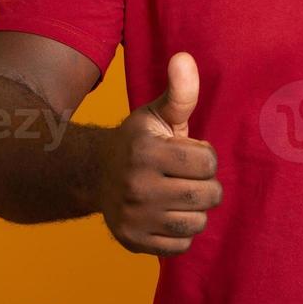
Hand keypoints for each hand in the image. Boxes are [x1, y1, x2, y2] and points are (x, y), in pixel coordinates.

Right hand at [99, 52, 221, 255]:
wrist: (95, 174)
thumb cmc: (138, 141)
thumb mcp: (156, 113)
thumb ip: (180, 92)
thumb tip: (184, 57)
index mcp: (146, 151)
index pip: (207, 162)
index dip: (205, 156)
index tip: (188, 151)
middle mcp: (137, 186)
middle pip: (207, 195)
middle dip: (205, 184)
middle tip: (187, 176)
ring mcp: (133, 217)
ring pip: (197, 222)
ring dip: (195, 209)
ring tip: (178, 194)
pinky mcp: (132, 241)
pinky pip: (181, 246)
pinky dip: (181, 232)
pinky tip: (167, 213)